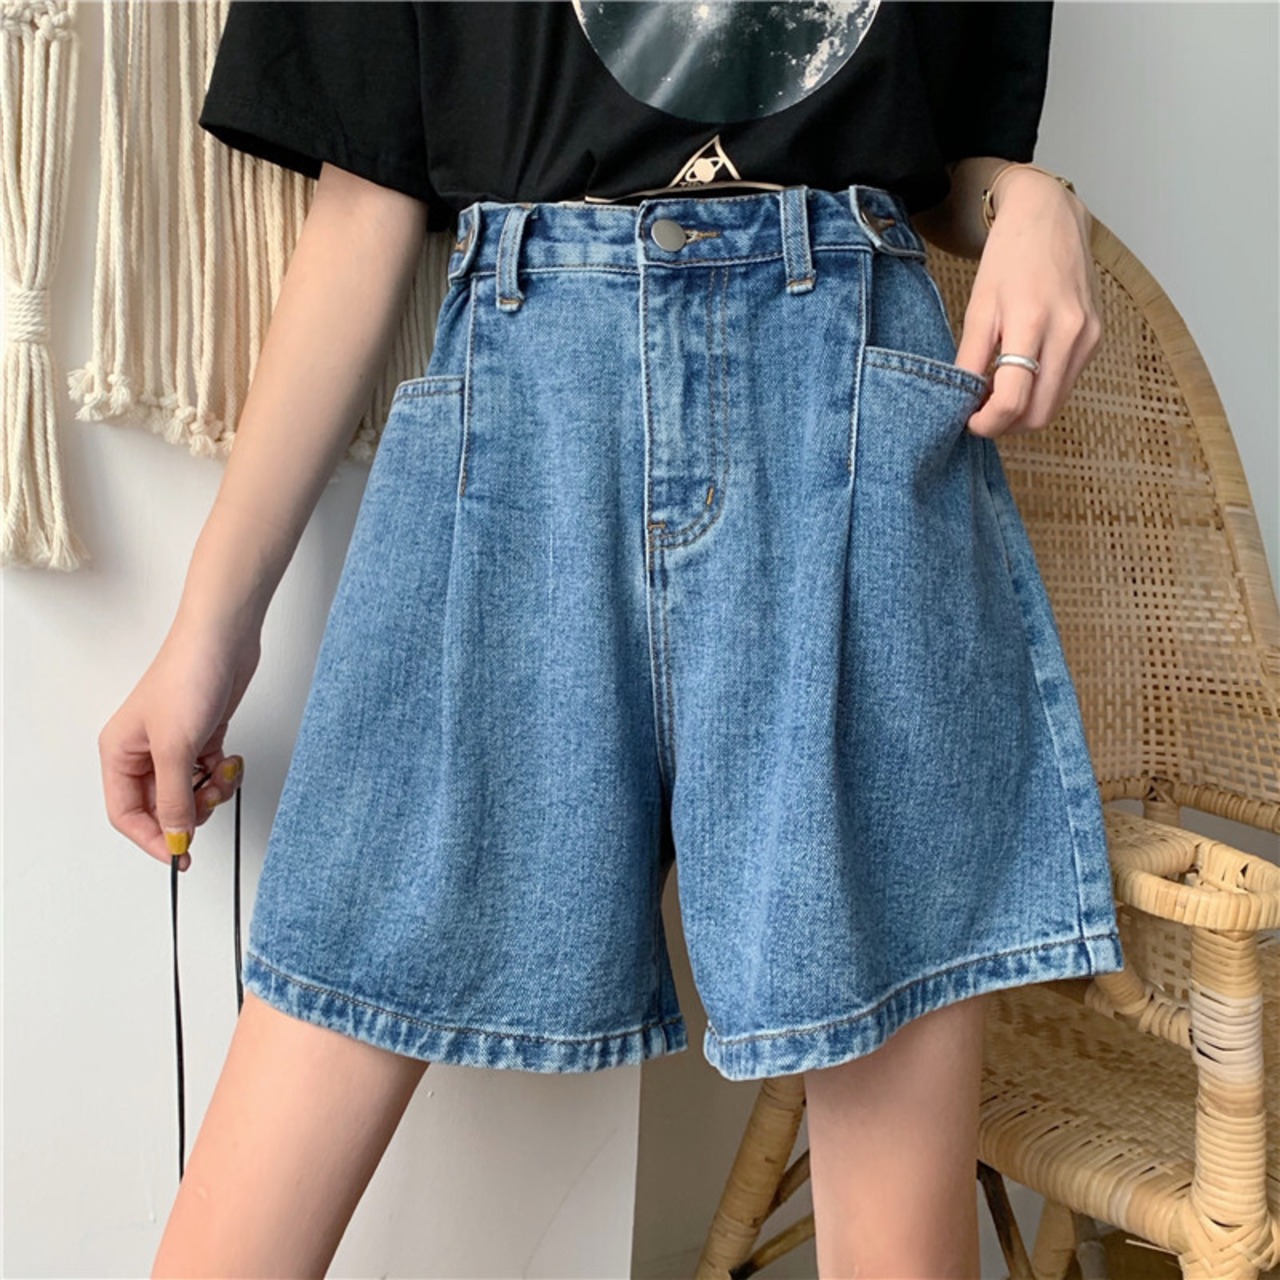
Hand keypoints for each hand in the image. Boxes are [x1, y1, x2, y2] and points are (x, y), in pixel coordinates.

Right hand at [98, 619, 259, 871]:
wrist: (224, 638)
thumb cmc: (188, 676)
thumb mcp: (176, 748)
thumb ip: (173, 799)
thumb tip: (175, 838)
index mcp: (120, 754)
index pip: (126, 814)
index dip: (152, 839)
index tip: (180, 855)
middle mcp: (143, 752)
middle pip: (160, 807)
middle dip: (189, 812)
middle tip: (210, 799)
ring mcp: (175, 744)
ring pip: (189, 793)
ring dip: (212, 792)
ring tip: (224, 772)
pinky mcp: (203, 736)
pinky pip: (210, 774)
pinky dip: (224, 774)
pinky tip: (232, 759)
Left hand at [956, 167, 1102, 438]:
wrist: (1049, 216)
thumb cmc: (1009, 258)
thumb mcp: (978, 308)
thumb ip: (971, 359)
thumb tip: (962, 403)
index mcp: (1032, 322)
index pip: (1013, 401)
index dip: (987, 423)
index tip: (968, 422)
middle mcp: (1069, 333)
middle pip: (1039, 414)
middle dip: (1006, 424)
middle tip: (981, 412)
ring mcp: (1088, 337)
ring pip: (1056, 404)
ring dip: (1025, 410)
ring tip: (998, 391)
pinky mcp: (1096, 337)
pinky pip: (1067, 383)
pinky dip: (1042, 390)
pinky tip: (1022, 373)